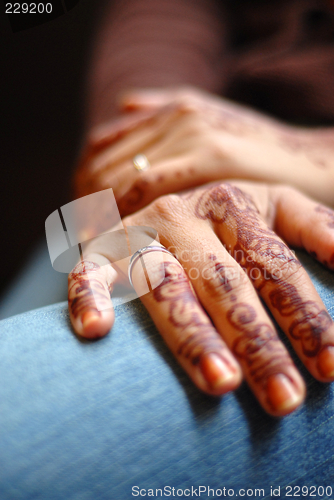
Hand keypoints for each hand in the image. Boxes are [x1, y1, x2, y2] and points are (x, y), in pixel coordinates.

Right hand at [68, 181, 333, 416]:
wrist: (167, 203)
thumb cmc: (232, 221)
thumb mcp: (277, 207)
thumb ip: (315, 226)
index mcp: (235, 202)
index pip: (275, 264)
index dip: (304, 314)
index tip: (330, 367)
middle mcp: (186, 214)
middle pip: (226, 283)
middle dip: (257, 342)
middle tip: (284, 398)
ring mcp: (141, 231)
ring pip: (165, 286)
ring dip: (190, 335)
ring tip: (220, 382)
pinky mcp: (102, 249)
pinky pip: (89, 273)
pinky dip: (90, 297)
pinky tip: (97, 331)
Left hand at [74, 87, 333, 214]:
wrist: (310, 164)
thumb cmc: (259, 153)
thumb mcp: (213, 119)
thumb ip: (165, 108)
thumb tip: (125, 102)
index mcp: (172, 109)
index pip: (104, 146)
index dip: (85, 184)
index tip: (81, 217)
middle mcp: (178, 117)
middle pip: (108, 163)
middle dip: (89, 204)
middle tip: (83, 236)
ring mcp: (194, 134)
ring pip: (124, 177)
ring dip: (104, 213)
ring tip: (97, 243)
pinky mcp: (214, 157)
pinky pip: (152, 188)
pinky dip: (129, 213)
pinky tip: (125, 237)